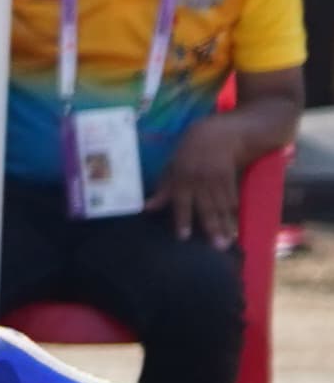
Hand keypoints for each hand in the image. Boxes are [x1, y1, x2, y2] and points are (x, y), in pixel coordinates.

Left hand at [149, 119, 241, 245]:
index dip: (182, 220)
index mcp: (182, 178)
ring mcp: (217, 180)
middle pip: (207, 208)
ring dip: (225, 226)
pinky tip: (235, 228)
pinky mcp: (231, 179)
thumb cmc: (187, 153)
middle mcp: (200, 181)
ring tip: (227, 243)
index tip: (183, 237)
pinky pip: (232, 199)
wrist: (217, 134)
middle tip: (217, 247)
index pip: (181, 202)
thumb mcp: (171, 167)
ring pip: (221, 206)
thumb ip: (162, 189)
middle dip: (212, 228)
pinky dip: (233, 214)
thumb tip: (146, 208)